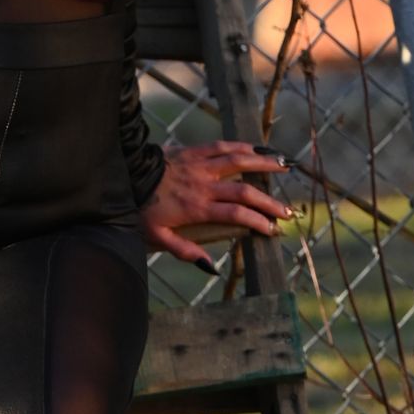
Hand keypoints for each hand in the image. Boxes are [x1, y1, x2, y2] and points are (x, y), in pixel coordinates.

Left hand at [140, 142, 290, 270]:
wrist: (125, 175)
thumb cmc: (140, 210)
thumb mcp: (157, 238)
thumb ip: (184, 251)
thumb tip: (210, 267)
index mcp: (197, 208)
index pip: (237, 215)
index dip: (259, 222)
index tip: (273, 230)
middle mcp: (203, 185)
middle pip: (244, 191)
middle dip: (270, 202)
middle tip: (288, 211)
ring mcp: (200, 165)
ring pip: (239, 161)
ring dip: (264, 164)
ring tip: (285, 167)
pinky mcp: (193, 151)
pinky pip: (222, 145)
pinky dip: (242, 146)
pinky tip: (258, 149)